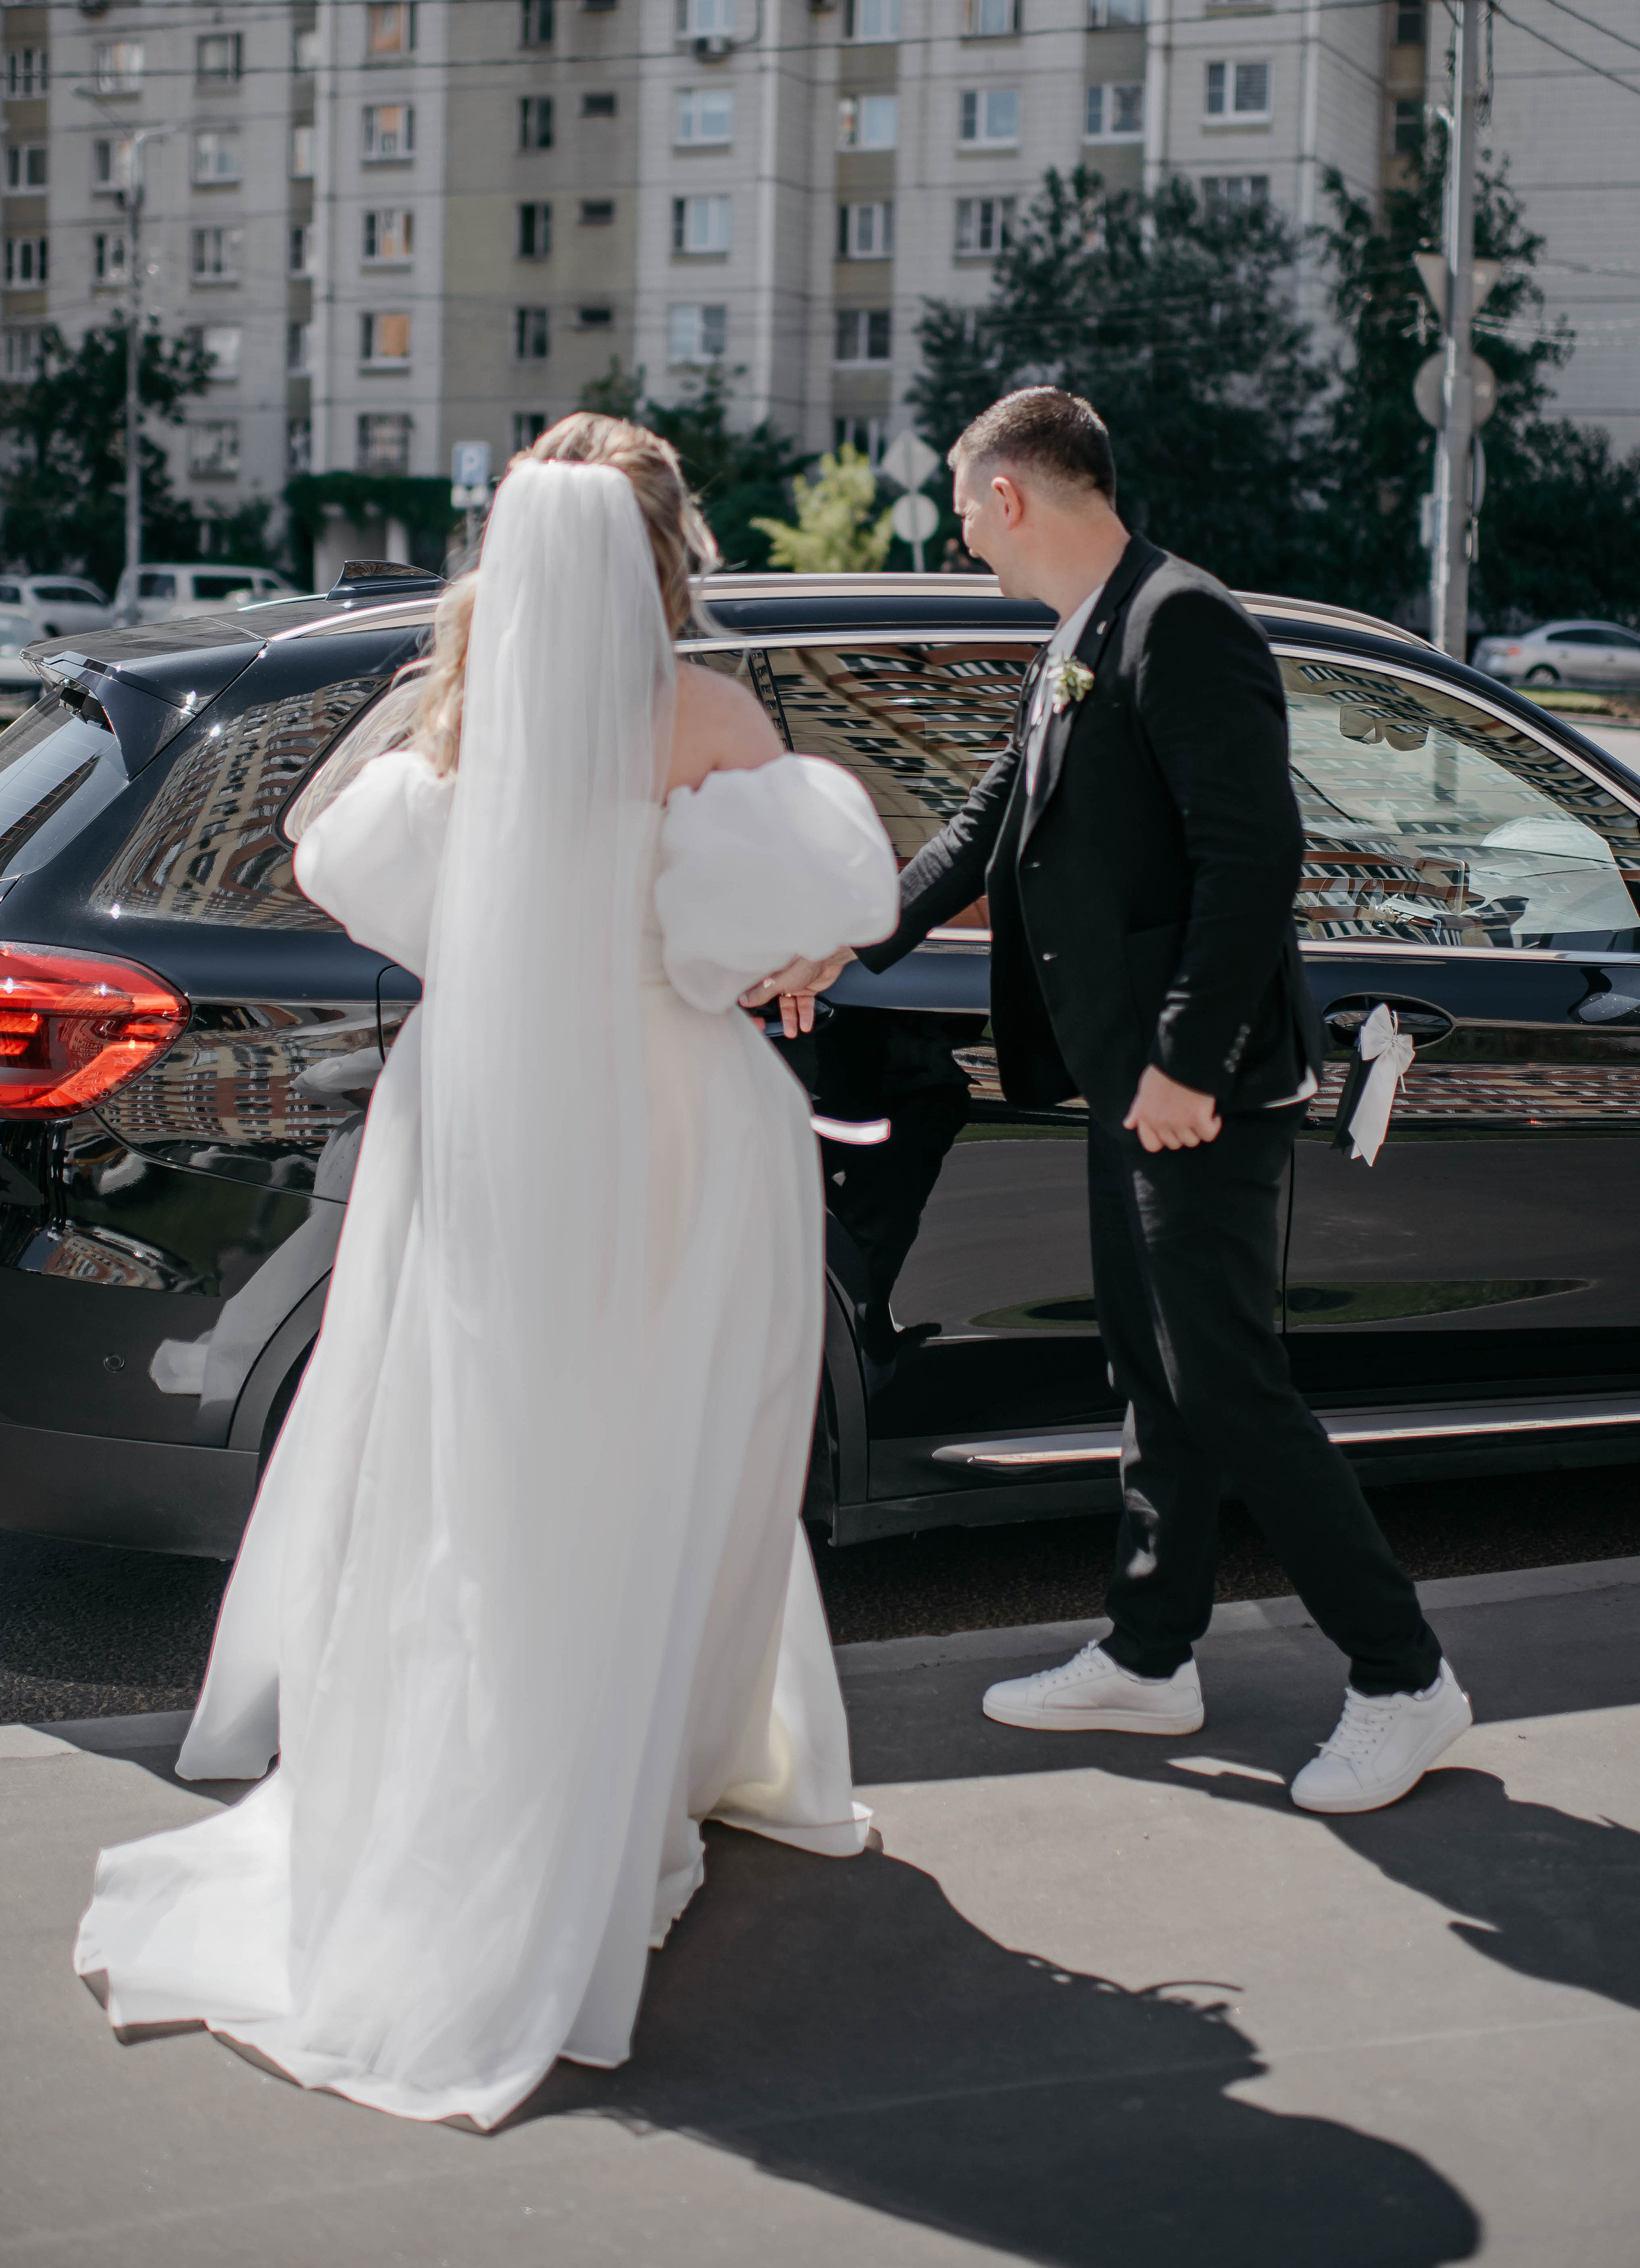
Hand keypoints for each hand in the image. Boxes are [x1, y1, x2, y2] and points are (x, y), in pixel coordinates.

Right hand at [739, 950, 854, 1038]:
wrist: (829, 957)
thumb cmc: (802, 961)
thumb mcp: (778, 981)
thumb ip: (761, 993)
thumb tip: (744, 1000)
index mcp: (768, 973)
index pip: (755, 992)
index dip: (752, 1006)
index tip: (753, 1020)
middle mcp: (779, 978)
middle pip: (770, 1001)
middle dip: (770, 1016)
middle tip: (768, 1029)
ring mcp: (793, 984)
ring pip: (789, 1005)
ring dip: (790, 1019)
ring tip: (791, 1032)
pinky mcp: (807, 988)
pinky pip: (804, 1005)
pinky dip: (805, 1015)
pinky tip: (805, 1025)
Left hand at [1123, 1065, 1221, 1153]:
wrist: (1183, 1058)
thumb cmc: (1164, 1070)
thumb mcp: (1144, 1088)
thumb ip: (1137, 1109)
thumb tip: (1128, 1125)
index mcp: (1146, 1116)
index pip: (1151, 1145)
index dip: (1163, 1139)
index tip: (1172, 1130)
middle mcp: (1161, 1122)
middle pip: (1174, 1144)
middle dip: (1182, 1133)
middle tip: (1188, 1117)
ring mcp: (1180, 1122)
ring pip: (1191, 1141)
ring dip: (1197, 1130)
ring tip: (1200, 1114)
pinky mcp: (1198, 1118)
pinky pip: (1208, 1134)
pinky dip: (1213, 1125)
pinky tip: (1212, 1114)